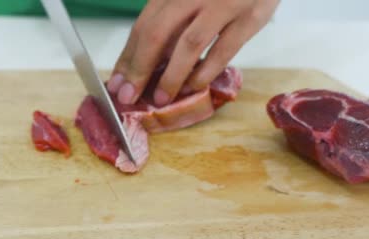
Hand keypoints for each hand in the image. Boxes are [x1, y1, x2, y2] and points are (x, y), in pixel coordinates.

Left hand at [107, 0, 278, 105]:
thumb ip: (171, 20)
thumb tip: (147, 62)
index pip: (143, 24)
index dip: (128, 56)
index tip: (118, 82)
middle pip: (157, 33)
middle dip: (139, 68)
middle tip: (128, 96)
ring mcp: (223, 3)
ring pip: (189, 43)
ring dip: (171, 75)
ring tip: (160, 98)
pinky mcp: (250, 17)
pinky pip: (224, 49)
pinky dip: (206, 71)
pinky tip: (194, 86)